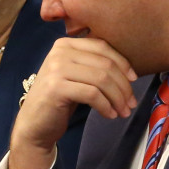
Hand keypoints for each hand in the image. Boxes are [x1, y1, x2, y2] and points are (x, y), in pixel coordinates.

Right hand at [6, 36, 136, 168]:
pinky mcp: (56, 87)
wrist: (34, 124)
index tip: (134, 80)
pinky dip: (106, 106)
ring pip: (101, 79)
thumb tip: (129, 71)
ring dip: (118, 98)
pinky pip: (92, 94)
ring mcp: (56, 69)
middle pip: (105, 64)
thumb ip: (94, 66)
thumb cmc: (59, 101)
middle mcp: (59, 52)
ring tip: (123, 111)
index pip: (102, 47)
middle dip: (123, 85)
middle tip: (131, 103)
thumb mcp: (76, 76)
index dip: (123, 63)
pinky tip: (110, 115)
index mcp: (65, 44)